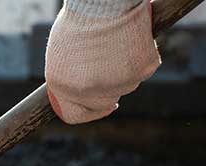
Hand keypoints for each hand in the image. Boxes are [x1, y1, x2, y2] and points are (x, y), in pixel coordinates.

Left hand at [45, 0, 160, 123]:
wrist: (105, 0)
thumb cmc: (81, 19)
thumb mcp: (62, 53)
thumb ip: (70, 76)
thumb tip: (79, 91)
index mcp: (63, 87)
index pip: (74, 114)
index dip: (87, 112)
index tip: (99, 106)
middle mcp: (88, 91)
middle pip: (104, 102)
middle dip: (108, 88)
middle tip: (110, 65)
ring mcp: (117, 83)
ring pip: (125, 84)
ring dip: (123, 70)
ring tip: (116, 44)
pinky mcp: (142, 71)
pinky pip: (143, 69)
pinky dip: (140, 57)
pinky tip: (131, 40)